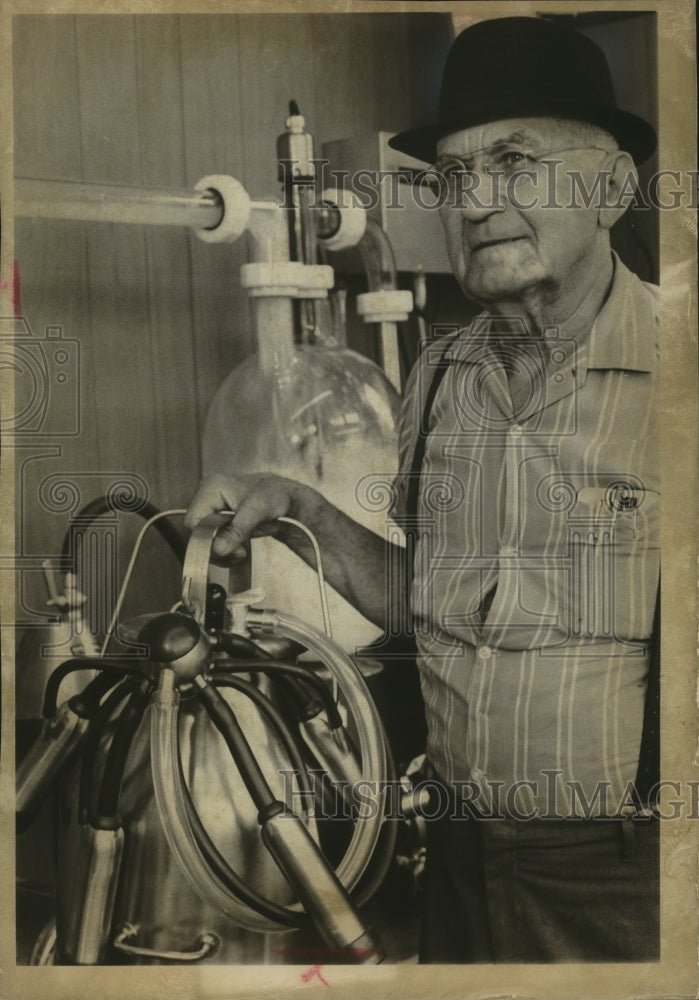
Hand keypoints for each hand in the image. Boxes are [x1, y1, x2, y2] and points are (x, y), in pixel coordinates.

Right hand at [184, 473, 301, 561]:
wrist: (287, 497)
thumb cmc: (275, 495)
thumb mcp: (257, 511)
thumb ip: (236, 530)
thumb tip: (219, 549)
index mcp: (211, 488)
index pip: (194, 521)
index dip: (207, 539)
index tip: (229, 548)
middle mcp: (208, 497)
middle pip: (198, 532)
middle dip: (218, 547)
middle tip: (239, 553)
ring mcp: (213, 509)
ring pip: (206, 539)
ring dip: (225, 550)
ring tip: (243, 550)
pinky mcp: (220, 520)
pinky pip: (216, 540)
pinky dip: (228, 549)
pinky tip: (241, 548)